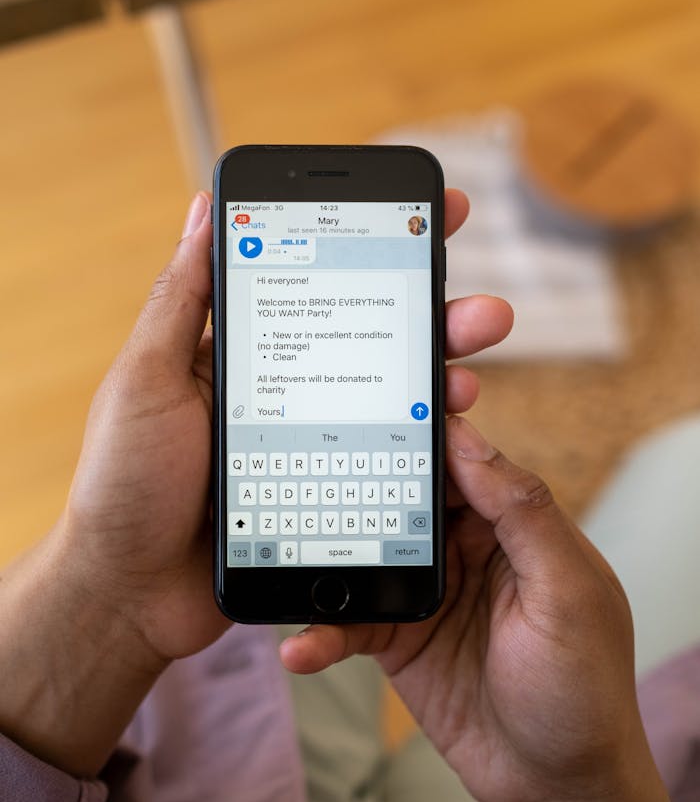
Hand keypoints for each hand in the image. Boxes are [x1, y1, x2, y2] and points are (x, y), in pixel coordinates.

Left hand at [0, 189, 511, 776]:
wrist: (131, 593)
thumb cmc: (126, 481)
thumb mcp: (146, 378)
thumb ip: (180, 299)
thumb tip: (205, 209)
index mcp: (243, 350)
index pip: (318, 282)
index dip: (376, 246)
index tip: (432, 214)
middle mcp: (284, 387)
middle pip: (371, 339)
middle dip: (433, 317)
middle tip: (484, 310)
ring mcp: (308, 439)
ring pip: (388, 397)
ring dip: (438, 378)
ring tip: (470, 375)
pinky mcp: (324, 489)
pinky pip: (383, 459)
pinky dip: (420, 443)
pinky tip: (448, 436)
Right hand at [281, 420, 694, 801]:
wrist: (556, 785)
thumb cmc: (582, 686)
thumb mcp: (568, 593)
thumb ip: (525, 515)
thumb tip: (471, 444)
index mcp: (514, 528)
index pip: (463, 464)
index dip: (425, 434)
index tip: (377, 408)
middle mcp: (465, 553)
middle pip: (402, 501)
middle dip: (357, 485)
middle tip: (308, 471)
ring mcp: (426, 595)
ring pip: (365, 556)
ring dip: (325, 558)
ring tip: (282, 551)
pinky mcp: (398, 641)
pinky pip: (350, 625)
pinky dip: (321, 633)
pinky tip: (298, 647)